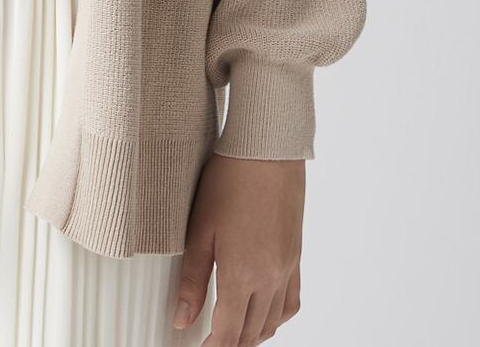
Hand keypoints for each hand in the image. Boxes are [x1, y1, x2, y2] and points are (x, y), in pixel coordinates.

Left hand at [173, 153, 303, 344]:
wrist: (267, 151)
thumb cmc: (229, 180)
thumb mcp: (200, 229)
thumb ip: (191, 279)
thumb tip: (183, 319)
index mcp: (243, 274)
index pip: (228, 333)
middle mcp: (270, 278)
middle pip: (251, 333)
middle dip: (230, 344)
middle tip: (210, 341)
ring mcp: (287, 268)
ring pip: (273, 322)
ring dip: (252, 335)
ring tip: (231, 333)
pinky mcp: (296, 256)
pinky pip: (291, 303)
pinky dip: (276, 317)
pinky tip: (262, 312)